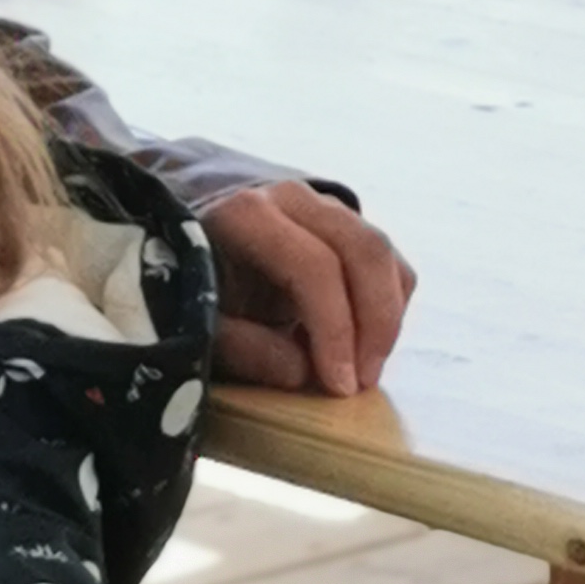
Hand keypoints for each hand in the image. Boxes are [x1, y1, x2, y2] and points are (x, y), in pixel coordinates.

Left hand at [206, 181, 413, 396]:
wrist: (196, 240)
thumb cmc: (194, 285)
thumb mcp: (198, 321)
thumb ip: (242, 348)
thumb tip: (303, 372)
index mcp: (248, 215)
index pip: (314, 267)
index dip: (335, 329)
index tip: (340, 385)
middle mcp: (293, 198)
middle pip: (364, 251)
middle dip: (376, 324)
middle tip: (363, 382)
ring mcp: (325, 204)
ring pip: (384, 256)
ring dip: (386, 318)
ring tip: (363, 370)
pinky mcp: (348, 224)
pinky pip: (390, 263)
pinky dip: (388, 306)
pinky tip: (361, 343)